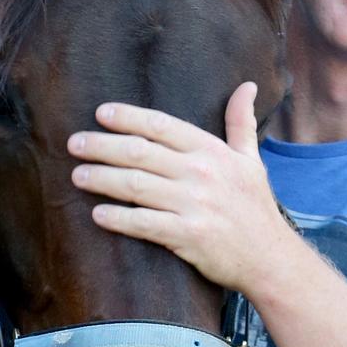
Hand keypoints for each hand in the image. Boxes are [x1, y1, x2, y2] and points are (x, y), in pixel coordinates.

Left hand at [66, 82, 295, 291]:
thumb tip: (247, 86)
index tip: (101, 113)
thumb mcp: (251, 160)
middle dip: (103, 146)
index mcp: (213, 151)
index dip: (129, 117)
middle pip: (141, 153)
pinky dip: (119, 218)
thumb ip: (241, 122)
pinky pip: (145, 224)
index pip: (163, 126)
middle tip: (74, 144)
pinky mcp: (189, 236)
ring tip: (77, 176)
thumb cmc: (256, 207)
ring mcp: (195, 205)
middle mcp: (202, 173)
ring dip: (102, 179)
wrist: (271, 259)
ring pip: (136, 186)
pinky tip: (97, 214)